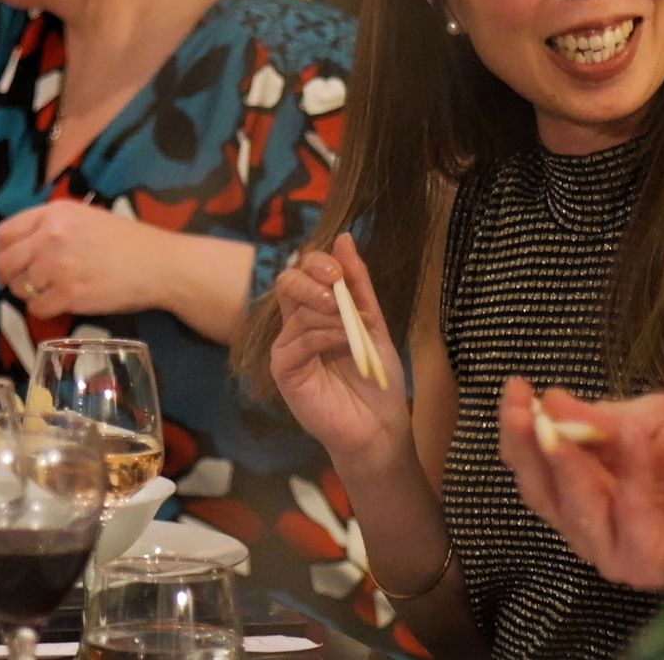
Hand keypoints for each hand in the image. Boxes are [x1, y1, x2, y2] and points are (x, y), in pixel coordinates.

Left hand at [0, 200, 183, 320]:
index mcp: (54, 213)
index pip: (5, 232)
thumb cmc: (128, 242)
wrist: (160, 264)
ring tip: (49, 293)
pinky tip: (62, 304)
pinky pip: (37, 308)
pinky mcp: (69, 294)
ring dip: (28, 294)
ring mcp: (58, 266)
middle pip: (6, 262)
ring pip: (20, 287)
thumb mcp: (87, 218)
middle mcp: (51, 236)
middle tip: (21, 285)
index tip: (6, 264)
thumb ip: (53, 227)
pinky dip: (45, 310)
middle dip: (8, 277)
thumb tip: (22, 250)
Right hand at [268, 234, 408, 461]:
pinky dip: (325, 336)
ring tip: (355, 331)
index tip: (341, 272)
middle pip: (288, 281)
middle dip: (313, 276)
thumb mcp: (373, 323)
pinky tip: (345, 344)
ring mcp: (288, 348)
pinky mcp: (284, 370)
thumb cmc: (376, 378)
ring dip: (332, 314)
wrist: (379, 426)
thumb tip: (344, 237)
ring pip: (297, 309)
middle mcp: (296, 326)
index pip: (304, 271)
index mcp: (316, 312)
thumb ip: (358, 283)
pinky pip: (297, 340)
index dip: (318, 262)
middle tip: (337, 288)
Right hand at [499, 380, 663, 589]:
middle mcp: (588, 527)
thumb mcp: (650, 423)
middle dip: (527, 447)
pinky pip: (633, 518)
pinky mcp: (652, 564)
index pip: (531, 466)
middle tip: (523, 408)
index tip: (513, 389)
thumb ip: (602, 420)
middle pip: (540, 493)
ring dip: (566, 463)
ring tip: (555, 422)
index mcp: (580, 492)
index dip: (515, 430)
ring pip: (576, 511)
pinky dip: (630, 476)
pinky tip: (630, 437)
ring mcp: (617, 551)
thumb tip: (550, 400)